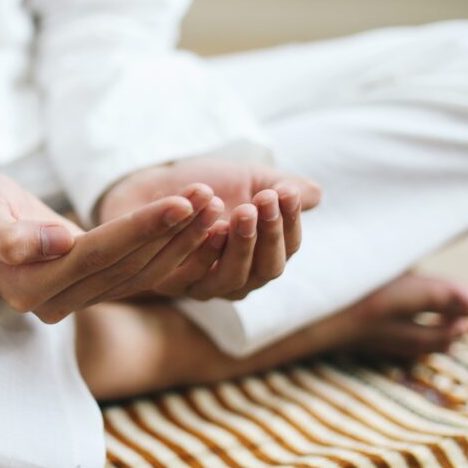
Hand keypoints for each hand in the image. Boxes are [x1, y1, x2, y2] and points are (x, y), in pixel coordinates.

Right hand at [0, 170, 224, 322]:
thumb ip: (10, 235)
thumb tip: (59, 244)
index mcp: (30, 287)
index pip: (99, 255)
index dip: (142, 228)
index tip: (182, 202)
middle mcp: (55, 304)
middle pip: (127, 266)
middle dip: (172, 232)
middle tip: (211, 198)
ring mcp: (75, 302)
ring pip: (139, 272)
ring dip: (179, 240)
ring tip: (212, 205)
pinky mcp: (91, 291)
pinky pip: (138, 273)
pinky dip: (170, 249)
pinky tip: (199, 225)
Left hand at [97, 159, 322, 300]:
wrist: (154, 185)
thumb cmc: (207, 186)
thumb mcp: (249, 180)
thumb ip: (280, 187)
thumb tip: (314, 194)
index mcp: (261, 259)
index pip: (287, 249)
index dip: (290, 222)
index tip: (286, 192)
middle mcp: (237, 281)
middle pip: (265, 270)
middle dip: (269, 234)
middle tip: (265, 201)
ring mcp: (203, 287)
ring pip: (231, 279)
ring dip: (241, 245)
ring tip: (243, 210)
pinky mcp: (169, 284)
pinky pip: (191, 276)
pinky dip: (204, 252)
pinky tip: (211, 226)